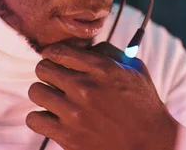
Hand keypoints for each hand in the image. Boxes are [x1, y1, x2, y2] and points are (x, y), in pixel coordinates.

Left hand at [26, 42, 178, 149]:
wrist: (150, 144)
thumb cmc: (143, 105)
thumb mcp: (134, 69)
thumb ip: (108, 52)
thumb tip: (82, 46)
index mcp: (102, 68)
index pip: (58, 50)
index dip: (53, 53)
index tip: (55, 59)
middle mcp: (85, 88)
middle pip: (42, 68)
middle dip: (48, 71)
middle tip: (55, 79)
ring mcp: (74, 113)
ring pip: (36, 91)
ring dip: (44, 93)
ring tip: (55, 99)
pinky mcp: (67, 136)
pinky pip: (34, 119)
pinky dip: (40, 118)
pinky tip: (52, 117)